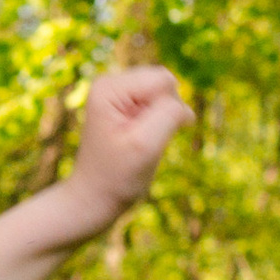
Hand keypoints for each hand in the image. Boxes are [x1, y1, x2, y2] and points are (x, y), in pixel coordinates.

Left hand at [65, 64, 191, 228]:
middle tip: (142, 141)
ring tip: (140, 142)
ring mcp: (120, 93)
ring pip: (168, 95)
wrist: (95, 197)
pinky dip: (160, 125)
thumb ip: (168, 115)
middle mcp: (112, 83)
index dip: (166, 111)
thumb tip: (184, 105)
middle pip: (166, 84)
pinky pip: (163, 106)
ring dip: (163, 121)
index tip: (143, 136)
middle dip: (165, 114)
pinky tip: (141, 140)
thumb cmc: (116, 176)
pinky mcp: (129, 105)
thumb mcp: (145, 146)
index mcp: (109, 87)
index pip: (163, 82)